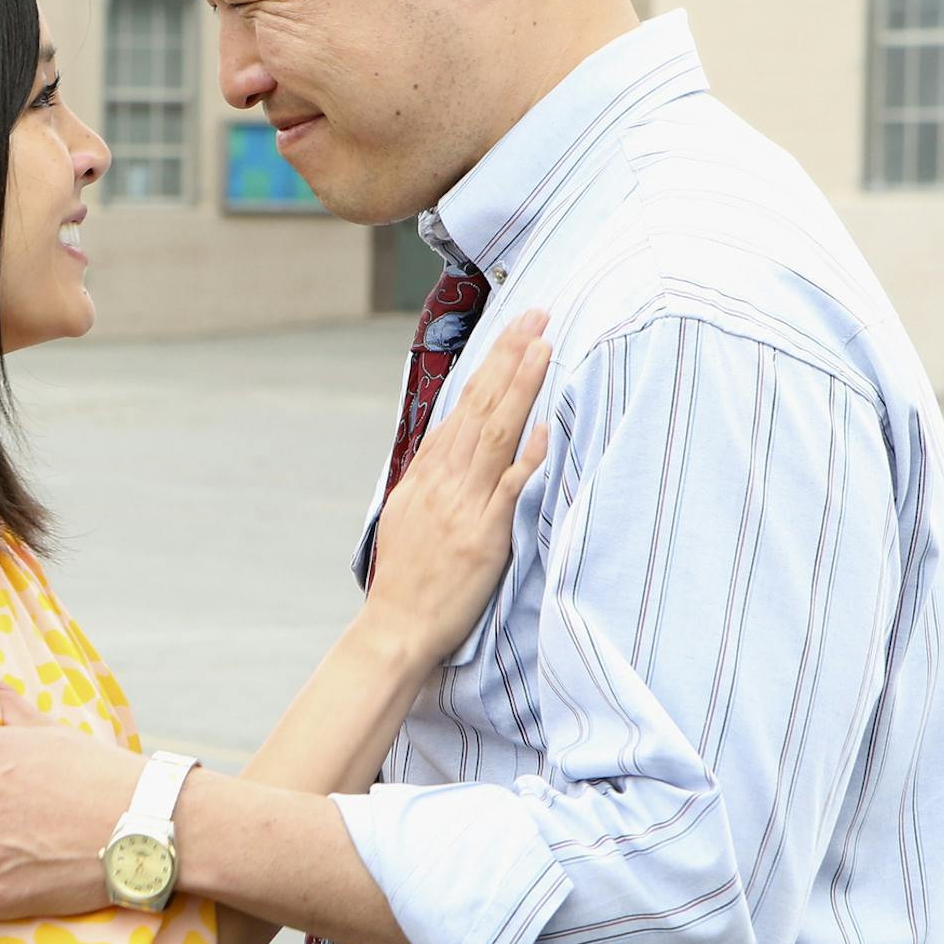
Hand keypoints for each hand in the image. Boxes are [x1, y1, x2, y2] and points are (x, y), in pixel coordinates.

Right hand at [362, 310, 550, 668]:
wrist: (395, 628)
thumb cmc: (407, 579)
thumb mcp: (407, 516)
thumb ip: (433, 479)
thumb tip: (453, 445)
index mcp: (426, 474)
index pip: (462, 407)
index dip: (490, 367)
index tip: (513, 332)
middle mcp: (444, 481)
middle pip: (480, 406)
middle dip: (509, 357)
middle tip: (537, 315)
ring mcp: (463, 506)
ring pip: (495, 434)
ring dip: (521, 386)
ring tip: (544, 346)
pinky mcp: (483, 537)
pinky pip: (509, 491)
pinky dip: (528, 458)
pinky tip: (548, 429)